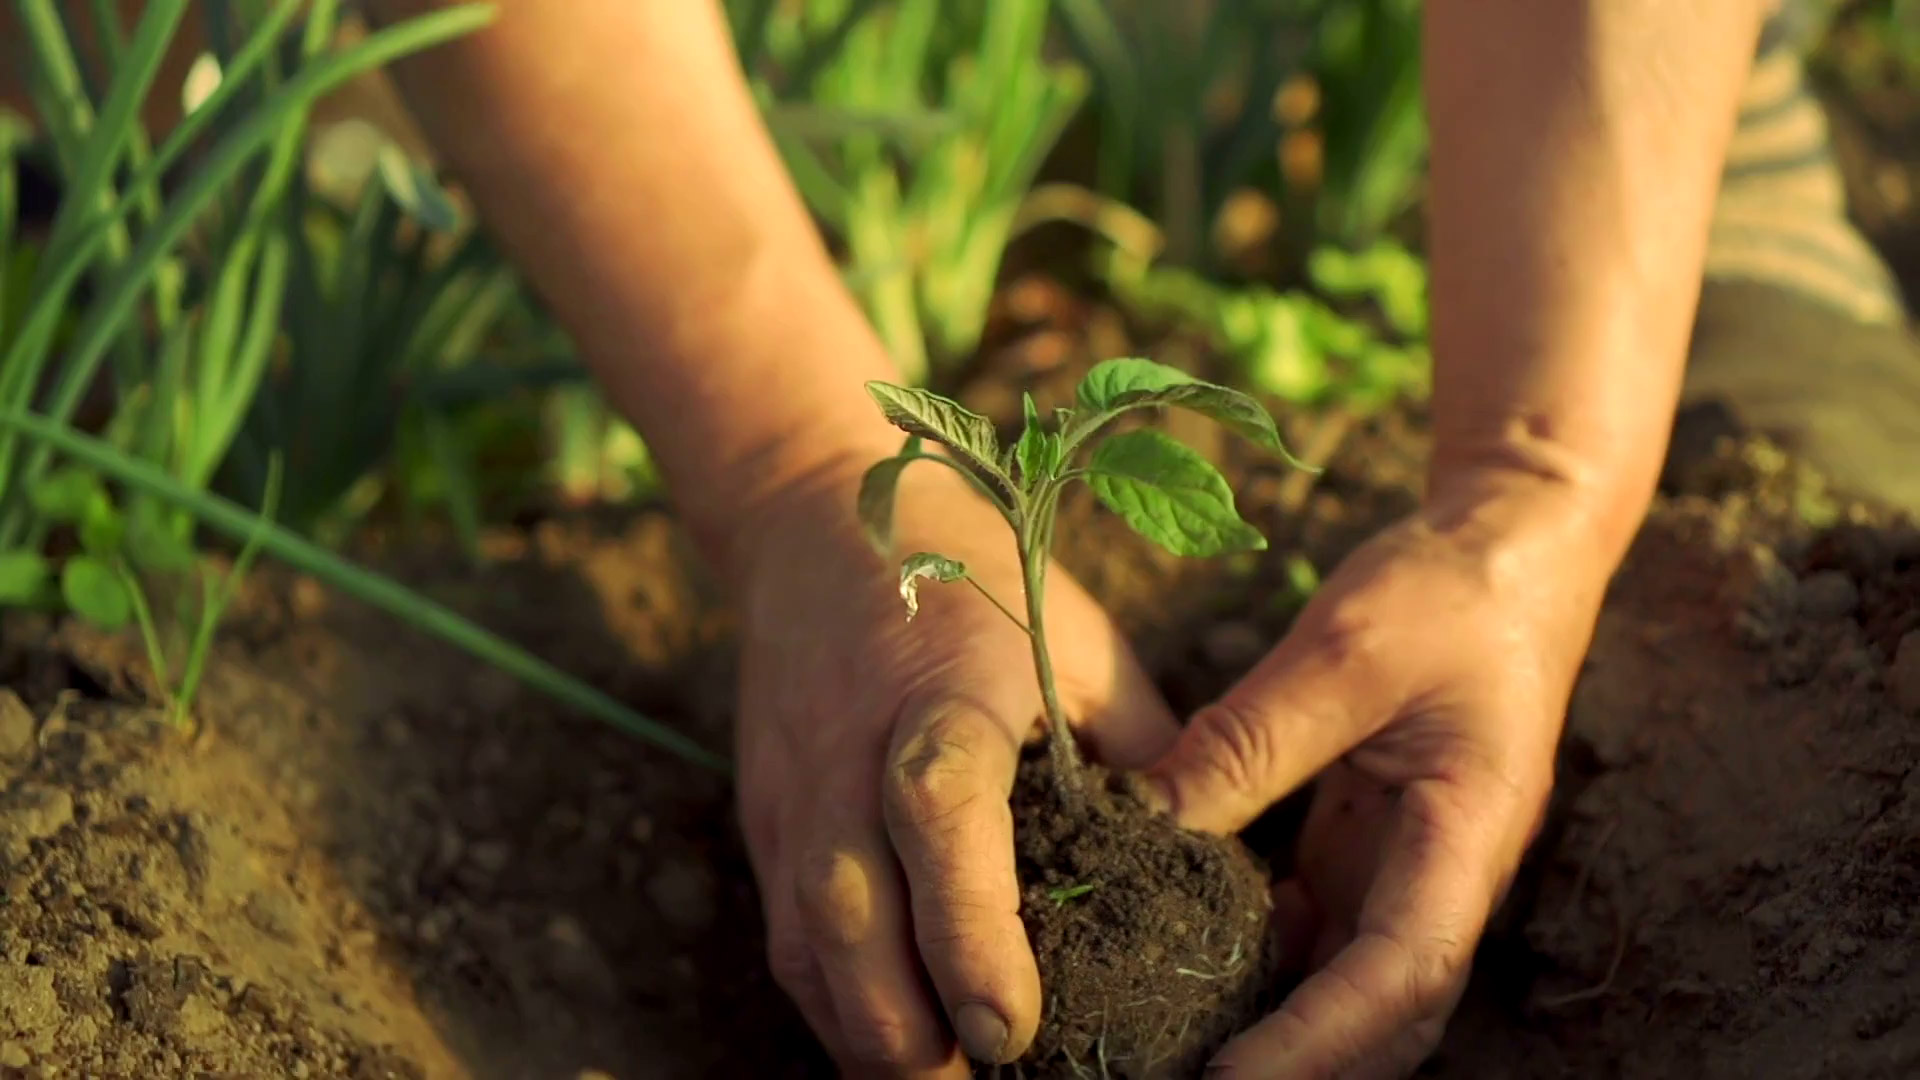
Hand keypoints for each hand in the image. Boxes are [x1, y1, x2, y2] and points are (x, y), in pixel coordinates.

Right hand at [731, 453, 1177, 1075]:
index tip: (1009, 1028)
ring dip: (869, 1037)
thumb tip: (1207, 872)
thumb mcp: (1081, 642)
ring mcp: (789, 794)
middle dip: (910, 1033)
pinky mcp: (763, 823)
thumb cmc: (975, 575)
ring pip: (806, 948)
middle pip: (846, 916)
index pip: (939, 817)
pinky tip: (898, 1044)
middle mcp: (846, 754)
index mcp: (941, 693)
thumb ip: (1136, 755)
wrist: (811, 517)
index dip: (968, 930)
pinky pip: (789, 942)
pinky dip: (838, 1008)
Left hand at [1149, 473, 1615, 1078]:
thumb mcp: (1340, 650)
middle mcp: (1448, 875)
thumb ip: (1247, 741)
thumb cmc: (1446, 590)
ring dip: (1279, 1027)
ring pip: (1351, 986)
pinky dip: (1261, 960)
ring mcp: (1408, 867)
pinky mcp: (1368, 846)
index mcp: (1468, 834)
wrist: (1507, 549)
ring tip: (1172, 1041)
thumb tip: (1146, 822)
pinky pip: (1318, 932)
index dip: (1314, 1042)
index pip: (1401, 974)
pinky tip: (1182, 957)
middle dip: (1299, 1065)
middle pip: (1385, 1014)